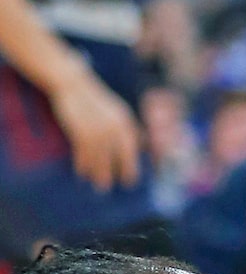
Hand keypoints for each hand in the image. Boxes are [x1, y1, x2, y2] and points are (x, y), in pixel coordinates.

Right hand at [47, 66, 141, 190]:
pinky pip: (83, 154)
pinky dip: (82, 164)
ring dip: (98, 174)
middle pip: (117, 159)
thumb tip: (144, 144)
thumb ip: (131, 129)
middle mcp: (113, 130)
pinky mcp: (80, 132)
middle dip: (114, 175)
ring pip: (99, 159)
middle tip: (111, 187)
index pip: (131, 152)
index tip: (129, 181)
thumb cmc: (98, 101)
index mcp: (125, 125)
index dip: (130, 169)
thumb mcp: (120, 112)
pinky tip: (82, 172)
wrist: (73, 86)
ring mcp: (97, 131)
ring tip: (98, 185)